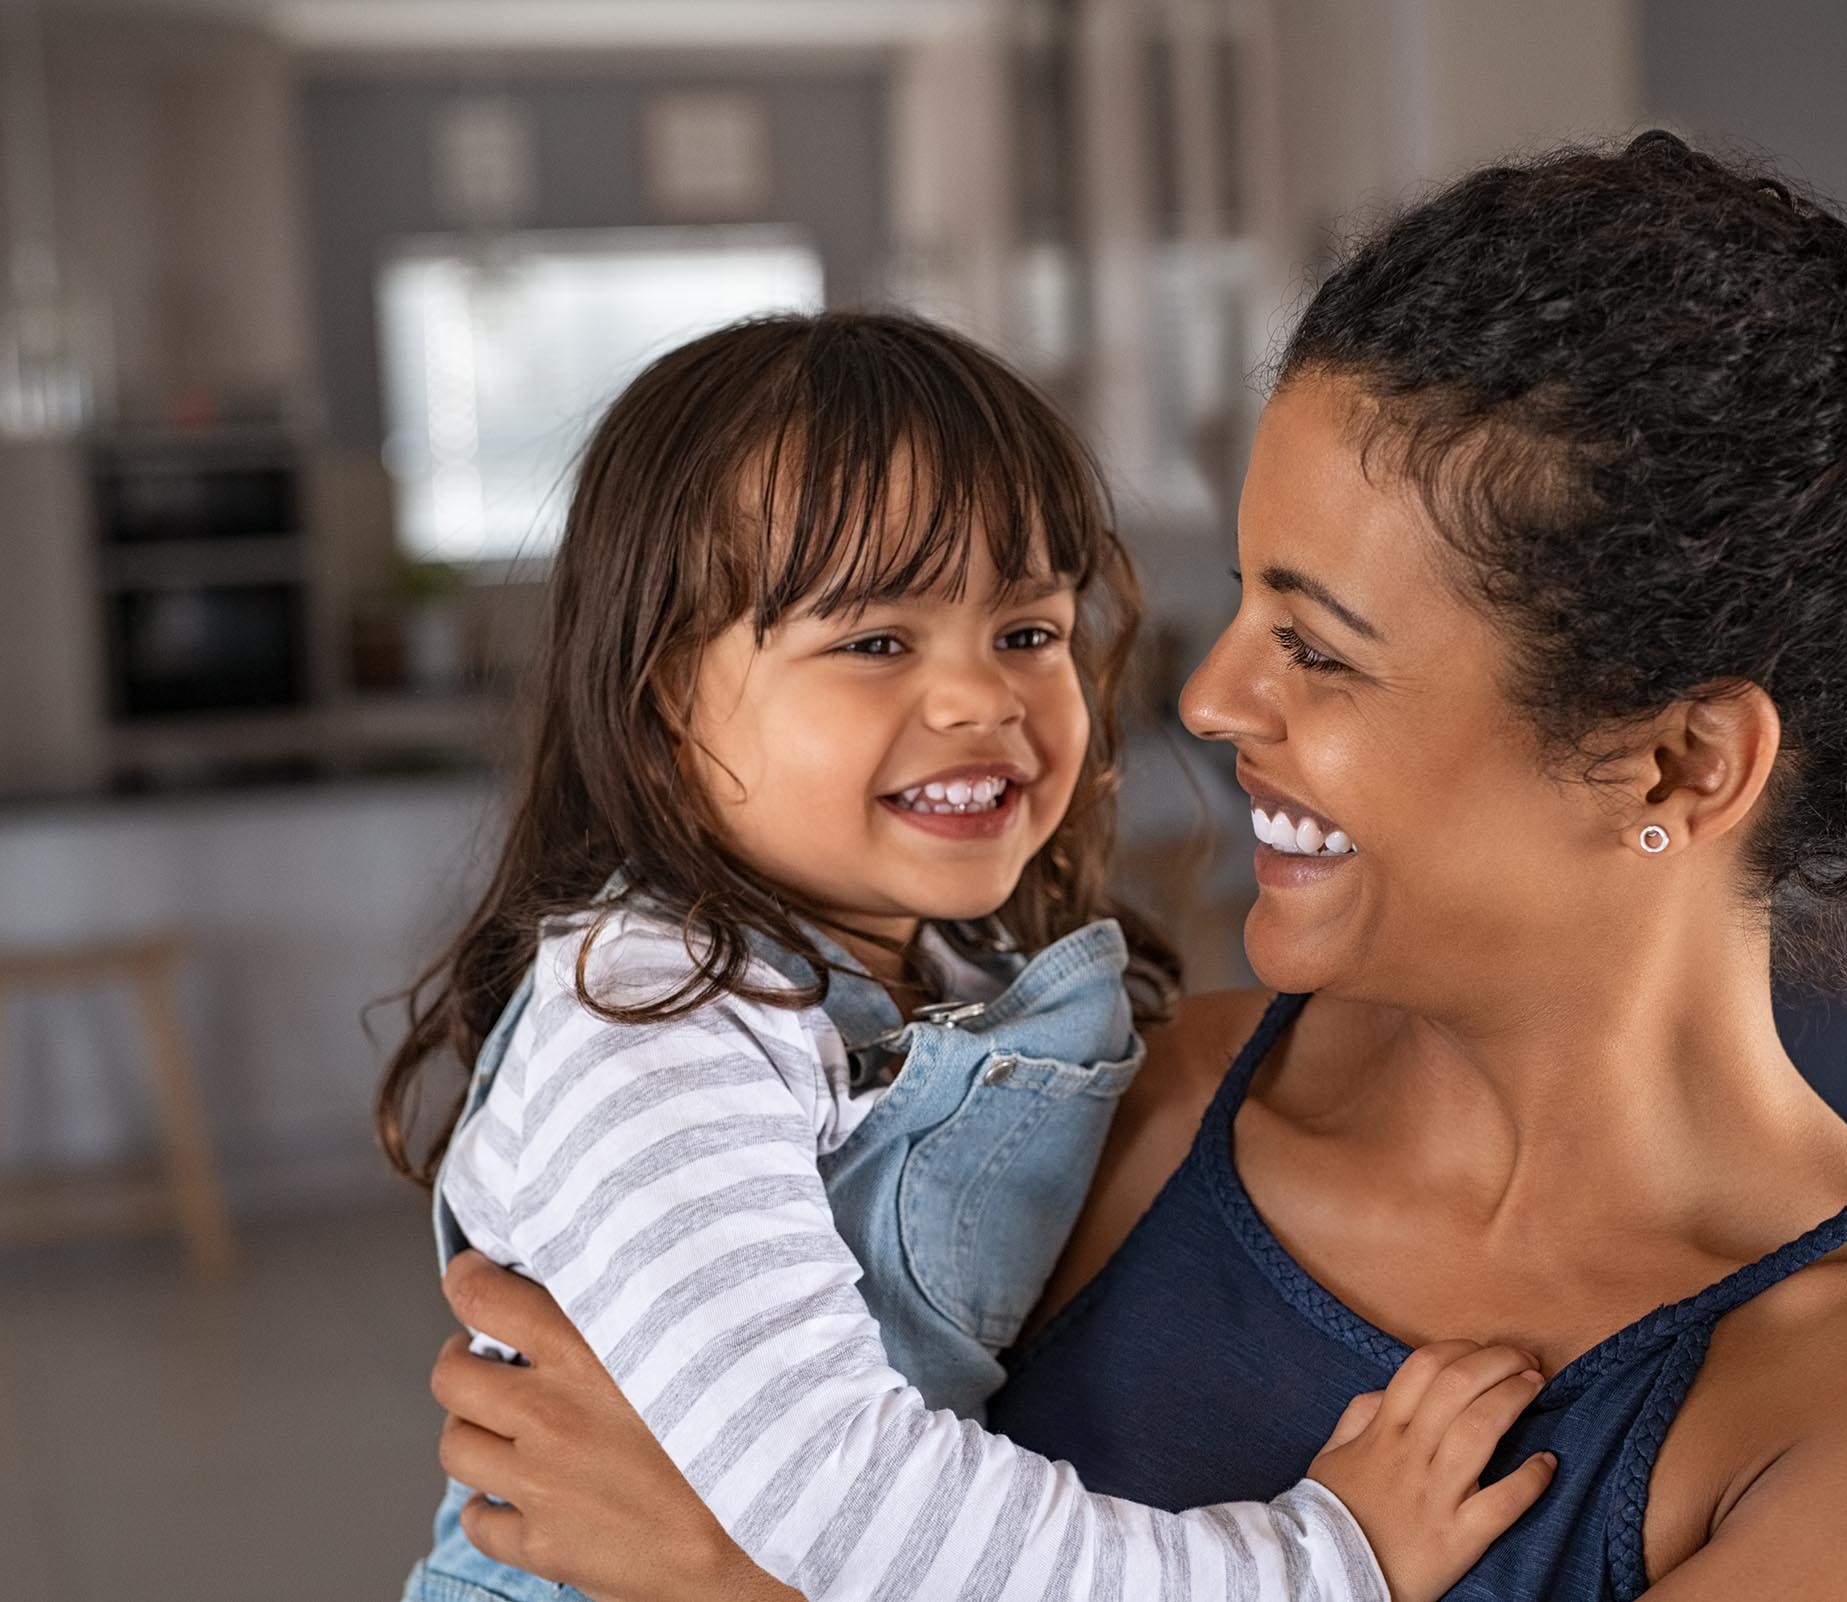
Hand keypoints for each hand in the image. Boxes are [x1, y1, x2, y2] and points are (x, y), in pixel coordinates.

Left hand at [432, 1251, 798, 1601]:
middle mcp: (552, 1414)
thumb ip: (645, 1307)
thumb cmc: (753, 1428)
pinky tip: (518, 1494)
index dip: (467, 1283)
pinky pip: (479, 1521)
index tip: (471, 1279)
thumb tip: (614, 1278)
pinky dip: (489, 1506)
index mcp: (587, 1351)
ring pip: (455, 1446)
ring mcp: (542, 1483)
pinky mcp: (546, 1545)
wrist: (774, 1526)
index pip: (484, 1299)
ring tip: (501, 1426)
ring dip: (473, 1430)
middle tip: (486, 1359)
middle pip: (452, 1376)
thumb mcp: (701, 1338)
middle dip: (462, 1362)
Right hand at [1307, 1341, 1556, 1601]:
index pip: (1424, 1368)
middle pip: (1458, 1387)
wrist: (1330, 1575)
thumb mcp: (1331, 1454)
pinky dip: (1531, 1479)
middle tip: (1524, 1358)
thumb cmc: (1333, 1514)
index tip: (1483, 1351)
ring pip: (1480, 1431)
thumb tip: (1390, 1390)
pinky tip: (1548, 1462)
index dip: (1460, 1349)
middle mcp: (1410, 1454)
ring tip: (1537, 1385)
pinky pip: (1502, 1503)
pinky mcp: (1458, 1537)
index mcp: (1382, 1432)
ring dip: (1514, 1399)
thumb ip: (1358, 1415)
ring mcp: (1436, 1495)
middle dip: (1498, 1362)